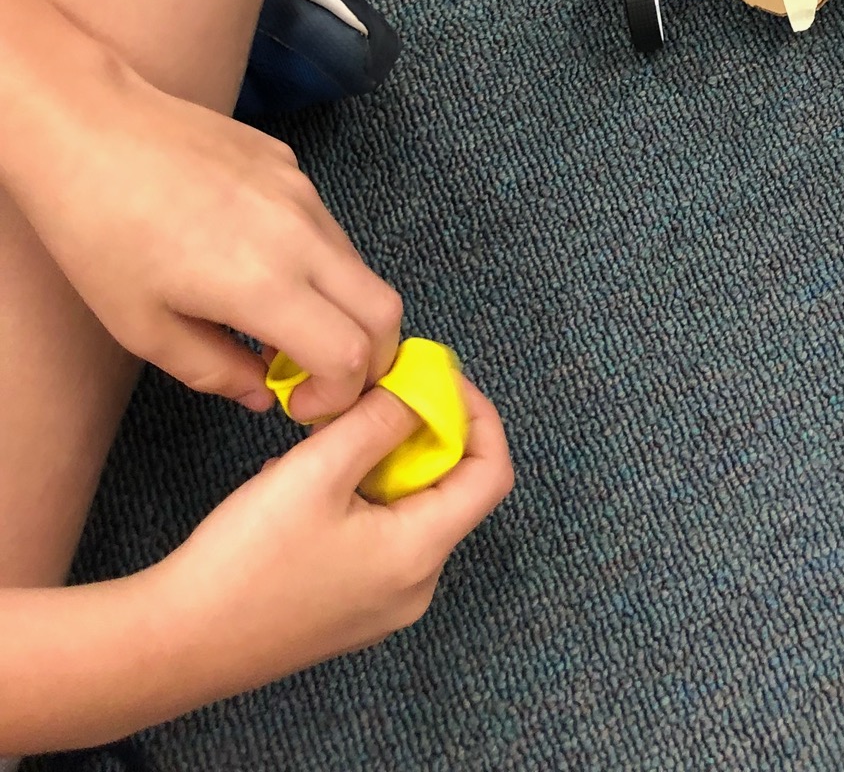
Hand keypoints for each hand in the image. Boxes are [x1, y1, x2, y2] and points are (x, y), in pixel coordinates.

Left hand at [7, 67, 402, 419]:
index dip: (338, 394)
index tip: (294, 400)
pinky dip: (312, 260)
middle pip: (385, 310)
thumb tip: (261, 391)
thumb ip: (214, 371)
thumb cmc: (100, 234)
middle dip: (369, 357)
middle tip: (316, 375)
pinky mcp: (288, 162)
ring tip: (273, 317)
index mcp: (264, 284)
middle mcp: (301, 234)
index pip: (353, 354)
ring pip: (356, 266)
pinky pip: (324, 224)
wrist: (89, 130)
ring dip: (338, 307)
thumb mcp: (143, 329)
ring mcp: (301, 190)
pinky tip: (248, 256)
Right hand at [151, 380, 512, 700]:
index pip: (491, 473)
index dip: (475, 415)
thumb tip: (422, 386)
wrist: (175, 643)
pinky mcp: (349, 609)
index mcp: (420, 554)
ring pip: (409, 509)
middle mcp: (414, 587)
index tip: (437, 378)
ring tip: (326, 440)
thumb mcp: (317, 470)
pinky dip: (358, 496)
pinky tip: (302, 481)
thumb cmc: (245, 560)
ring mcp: (381, 604)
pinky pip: (378, 537)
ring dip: (381, 462)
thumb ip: (380, 420)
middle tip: (375, 396)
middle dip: (420, 433)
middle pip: (450, 489)